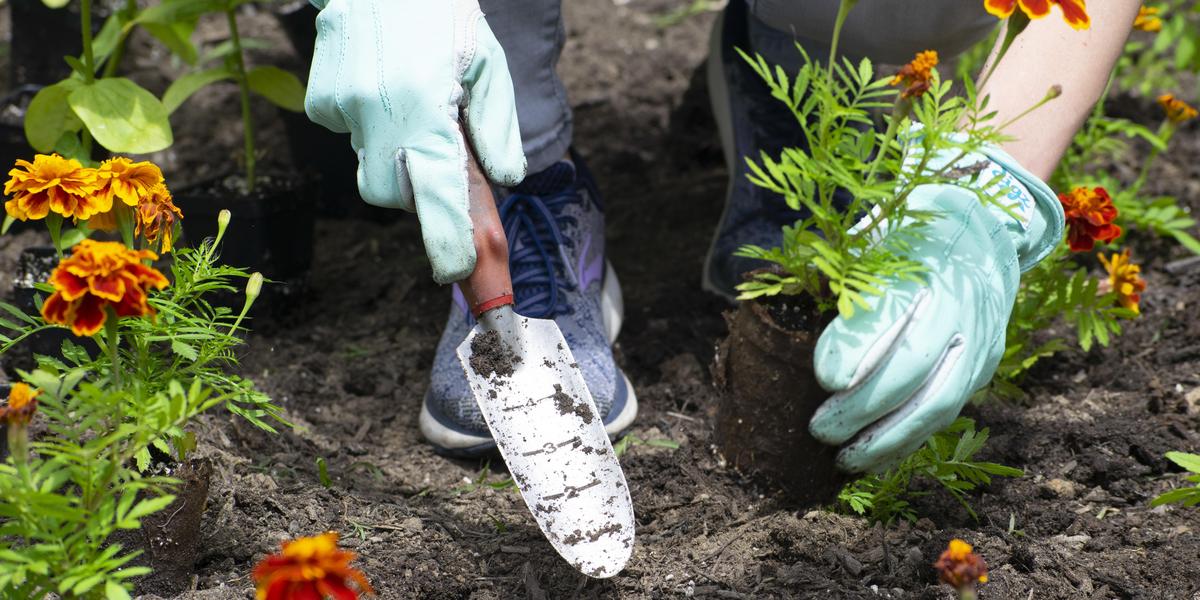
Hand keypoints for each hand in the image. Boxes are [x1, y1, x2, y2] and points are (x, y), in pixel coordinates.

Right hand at [305, 0, 525, 283]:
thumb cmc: (444, 19)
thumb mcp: (488, 66)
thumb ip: (497, 129)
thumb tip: (503, 181)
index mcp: (426, 110)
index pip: (437, 196)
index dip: (448, 241)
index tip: (458, 273)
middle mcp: (377, 115)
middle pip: (391, 194)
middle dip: (414, 189)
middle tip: (436, 150)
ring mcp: (341, 108)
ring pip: (370, 163)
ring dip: (395, 150)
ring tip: (411, 99)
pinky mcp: (319, 99)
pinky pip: (350, 133)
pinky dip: (369, 123)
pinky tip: (382, 85)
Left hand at [808, 148, 1062, 472]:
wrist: (982, 229)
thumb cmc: (906, 237)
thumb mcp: (873, 241)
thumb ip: (843, 279)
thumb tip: (793, 316)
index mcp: (926, 265)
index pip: (890, 316)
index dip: (856, 351)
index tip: (823, 378)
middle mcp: (959, 306)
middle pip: (913, 369)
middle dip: (863, 408)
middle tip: (818, 428)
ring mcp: (979, 341)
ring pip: (937, 403)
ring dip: (887, 438)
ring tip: (843, 459)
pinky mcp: (985, 367)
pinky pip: (946, 412)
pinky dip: (908, 440)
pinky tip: (873, 458)